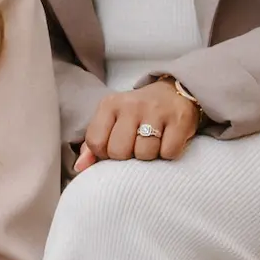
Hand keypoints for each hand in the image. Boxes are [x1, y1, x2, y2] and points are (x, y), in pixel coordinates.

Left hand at [75, 77, 201, 172]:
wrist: (174, 92)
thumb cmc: (137, 113)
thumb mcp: (111, 121)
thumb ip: (93, 144)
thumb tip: (79, 167)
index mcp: (109, 105)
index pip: (95, 142)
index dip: (104, 154)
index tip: (115, 149)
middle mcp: (130, 105)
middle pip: (119, 151)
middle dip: (127, 157)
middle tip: (135, 147)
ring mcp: (156, 111)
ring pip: (144, 154)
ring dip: (149, 156)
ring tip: (152, 144)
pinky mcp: (179, 120)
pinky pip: (169, 152)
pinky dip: (168, 154)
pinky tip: (167, 142)